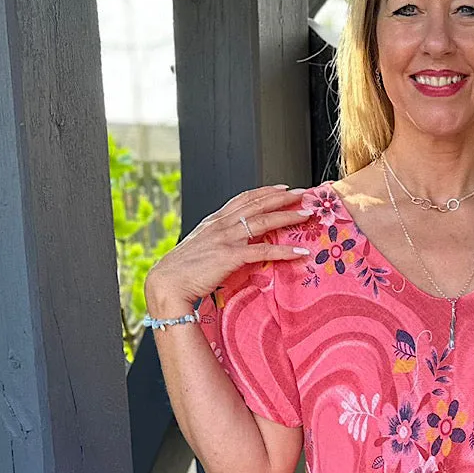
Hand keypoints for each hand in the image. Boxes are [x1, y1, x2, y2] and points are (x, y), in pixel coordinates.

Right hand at [145, 184, 315, 314]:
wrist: (167, 283)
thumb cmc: (182, 270)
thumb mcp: (201, 246)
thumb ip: (219, 240)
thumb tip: (236, 243)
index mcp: (214, 221)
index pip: (244, 199)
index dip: (265, 191)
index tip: (282, 189)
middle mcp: (221, 225)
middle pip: (257, 204)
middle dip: (282, 198)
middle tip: (303, 194)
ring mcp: (226, 239)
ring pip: (263, 221)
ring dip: (287, 216)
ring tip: (306, 214)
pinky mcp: (230, 257)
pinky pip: (263, 251)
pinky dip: (283, 251)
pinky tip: (298, 251)